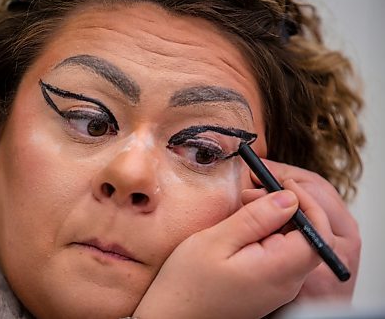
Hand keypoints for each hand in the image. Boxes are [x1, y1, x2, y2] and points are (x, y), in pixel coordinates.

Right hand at [134, 186, 328, 318]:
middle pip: (309, 237)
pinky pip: (281, 255)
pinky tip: (244, 229)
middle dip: (291, 208)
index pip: (318, 233)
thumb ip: (255, 218)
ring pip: (295, 244)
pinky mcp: (267, 287)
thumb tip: (289, 198)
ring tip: (246, 208)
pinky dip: (270, 234)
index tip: (284, 184)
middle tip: (256, 193)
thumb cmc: (187, 284)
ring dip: (278, 220)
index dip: (308, 204)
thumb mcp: (216, 240)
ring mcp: (278, 288)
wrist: (173, 317)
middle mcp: (286, 283)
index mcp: (277, 271)